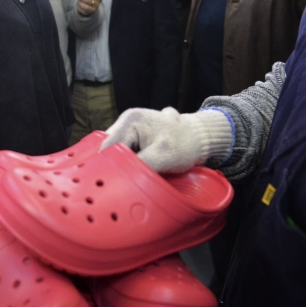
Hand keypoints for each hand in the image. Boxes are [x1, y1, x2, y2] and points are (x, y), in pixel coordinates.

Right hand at [102, 107, 232, 172]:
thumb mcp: (162, 157)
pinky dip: (126, 166)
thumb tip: (119, 180)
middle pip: (108, 149)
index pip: (106, 146)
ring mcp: (130, 131)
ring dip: (119, 167)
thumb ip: (138, 165)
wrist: (202, 139)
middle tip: (113, 186)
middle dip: (111, 167)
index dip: (104, 165)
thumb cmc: (185, 144)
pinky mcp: (135, 140)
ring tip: (122, 183)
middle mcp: (126, 122)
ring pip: (115, 154)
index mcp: (130, 120)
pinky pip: (124, 155)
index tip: (105, 184)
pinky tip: (129, 176)